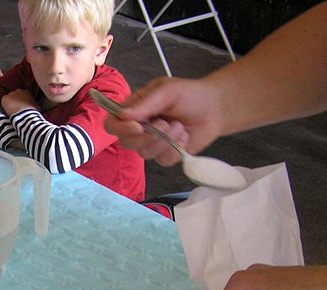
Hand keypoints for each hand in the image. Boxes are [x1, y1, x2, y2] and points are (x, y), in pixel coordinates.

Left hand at [1, 88, 37, 116]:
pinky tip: (7, 111)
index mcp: (27, 91)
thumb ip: (35, 104)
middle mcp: (18, 90)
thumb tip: (36, 107)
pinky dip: (4, 106)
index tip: (21, 106)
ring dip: (10, 103)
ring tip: (11, 111)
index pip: (22, 94)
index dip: (21, 100)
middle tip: (16, 108)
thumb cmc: (33, 112)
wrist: (25, 115)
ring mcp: (11, 94)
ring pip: (9, 98)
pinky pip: (3, 102)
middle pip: (15, 95)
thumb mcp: (37, 107)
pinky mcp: (5, 98)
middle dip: (15, 101)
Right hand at [106, 76, 222, 166]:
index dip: (120, 128)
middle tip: (165, 123)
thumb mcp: (167, 91)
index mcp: (134, 110)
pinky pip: (162, 160)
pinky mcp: (165, 155)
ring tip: (179, 126)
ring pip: (144, 153)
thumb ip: (145, 103)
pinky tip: (184, 136)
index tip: (137, 126)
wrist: (214, 109)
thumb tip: (122, 115)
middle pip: (126, 142)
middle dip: (147, 136)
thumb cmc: (190, 95)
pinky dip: (176, 148)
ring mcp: (151, 144)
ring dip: (164, 140)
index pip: (112, 124)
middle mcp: (138, 129)